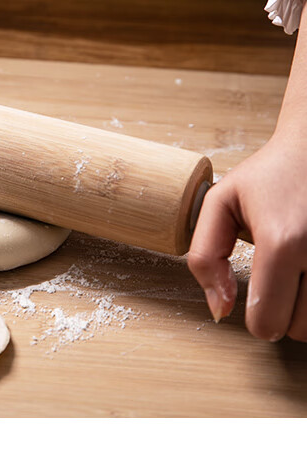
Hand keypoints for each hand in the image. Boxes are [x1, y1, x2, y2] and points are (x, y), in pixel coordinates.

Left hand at [188, 133, 306, 340]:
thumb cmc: (270, 174)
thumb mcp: (220, 202)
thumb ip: (205, 258)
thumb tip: (220, 309)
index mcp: (282, 241)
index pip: (267, 322)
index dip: (255, 317)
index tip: (256, 296)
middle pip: (300, 330)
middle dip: (285, 312)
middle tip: (282, 277)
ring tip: (301, 272)